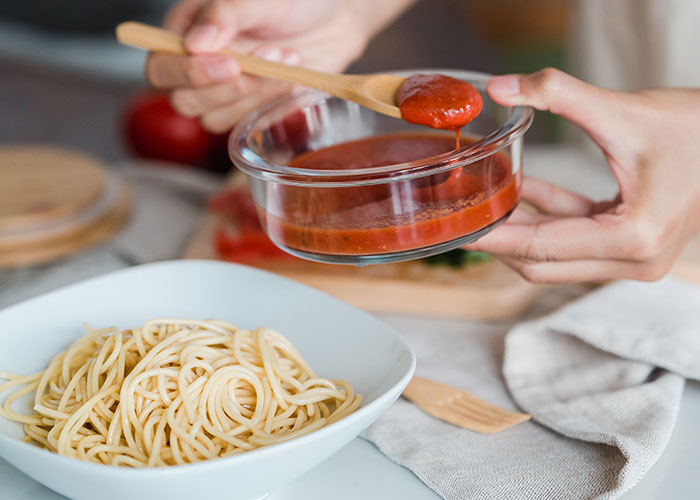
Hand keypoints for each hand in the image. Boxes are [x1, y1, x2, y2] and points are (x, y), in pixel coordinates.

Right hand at [145, 0, 410, 132]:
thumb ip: (225, 14)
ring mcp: (224, 92)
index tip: (230, 63)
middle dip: (229, 88)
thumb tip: (196, 44)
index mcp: (185, 32)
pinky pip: (246, 124)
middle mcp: (198, 67)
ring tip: (287, 57)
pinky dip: (270, 104)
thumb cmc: (293, 1)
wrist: (334, 20)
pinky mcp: (250, 110)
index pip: (161, 67)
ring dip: (254, 95)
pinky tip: (291, 78)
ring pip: (214, 119)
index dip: (188, 73)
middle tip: (269, 54)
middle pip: (184, 101)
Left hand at [466, 68, 699, 282]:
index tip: (456, 231)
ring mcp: (636, 259)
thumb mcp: (621, 110)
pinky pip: (576, 238)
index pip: (541, 248)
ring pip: (558, 256)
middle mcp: (635, 260)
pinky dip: (550, 217)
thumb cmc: (695, 128)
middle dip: (500, 241)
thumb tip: (500, 86)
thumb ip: (557, 95)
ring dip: (522, 228)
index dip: (493, 239)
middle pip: (544, 264)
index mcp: (633, 238)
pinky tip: (523, 188)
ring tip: (484, 201)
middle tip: (459, 220)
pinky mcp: (634, 247)